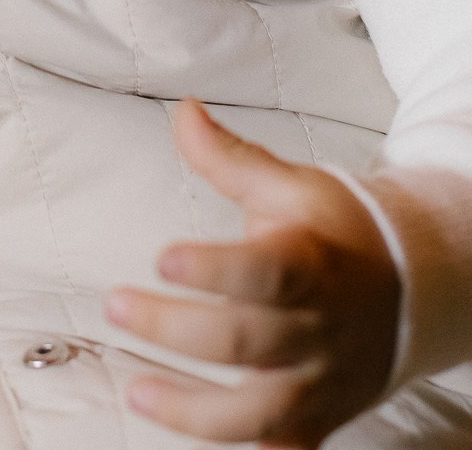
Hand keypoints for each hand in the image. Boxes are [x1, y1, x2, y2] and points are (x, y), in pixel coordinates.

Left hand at [104, 99, 399, 446]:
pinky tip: (185, 429)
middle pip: (242, 343)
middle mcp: (317, 332)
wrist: (412, 288)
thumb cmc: (335, 231)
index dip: (214, 269)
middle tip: (116, 304)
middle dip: (172, 328)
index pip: (263, 274)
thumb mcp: (290, 186)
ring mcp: (318, 384)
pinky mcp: (315, 420)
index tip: (163, 256)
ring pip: (255, 414)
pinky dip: (237, 449)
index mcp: (310, 266)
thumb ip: (230, 157)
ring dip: (191, 410)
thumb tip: (182, 111)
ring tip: (136, 390)